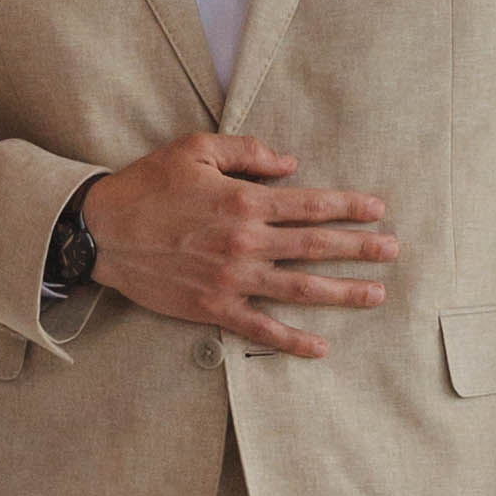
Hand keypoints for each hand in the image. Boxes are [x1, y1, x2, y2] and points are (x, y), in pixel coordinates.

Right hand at [80, 132, 394, 357]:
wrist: (102, 231)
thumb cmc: (147, 185)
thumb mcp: (195, 149)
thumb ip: (246, 152)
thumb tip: (290, 164)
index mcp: (244, 202)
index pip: (310, 205)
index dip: (349, 206)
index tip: (378, 209)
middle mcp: (246, 243)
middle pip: (317, 247)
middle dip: (360, 249)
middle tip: (393, 251)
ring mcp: (232, 280)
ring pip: (300, 289)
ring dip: (343, 293)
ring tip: (375, 294)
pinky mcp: (214, 308)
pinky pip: (261, 328)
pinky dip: (293, 340)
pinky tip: (320, 346)